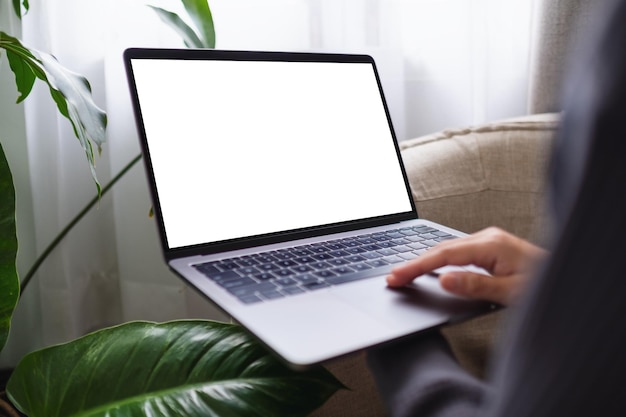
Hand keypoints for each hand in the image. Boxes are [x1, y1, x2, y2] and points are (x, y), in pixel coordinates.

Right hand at [387, 227, 546, 304]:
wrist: (568, 276)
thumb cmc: (545, 285)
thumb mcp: (510, 292)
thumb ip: (475, 286)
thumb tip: (444, 279)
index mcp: (491, 245)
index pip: (444, 255)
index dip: (416, 266)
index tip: (397, 276)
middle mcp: (487, 237)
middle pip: (441, 248)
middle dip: (413, 262)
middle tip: (392, 278)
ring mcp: (488, 239)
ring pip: (447, 248)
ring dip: (424, 260)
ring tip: (403, 273)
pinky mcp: (490, 246)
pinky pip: (457, 251)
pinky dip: (439, 259)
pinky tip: (430, 266)